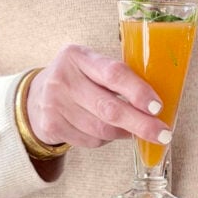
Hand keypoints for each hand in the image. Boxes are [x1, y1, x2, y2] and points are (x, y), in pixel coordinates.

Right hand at [24, 44, 169, 149]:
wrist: (35, 96)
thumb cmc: (77, 78)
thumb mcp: (91, 65)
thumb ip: (117, 76)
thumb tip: (155, 101)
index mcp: (78, 56)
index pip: (113, 74)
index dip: (138, 92)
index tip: (157, 106)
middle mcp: (63, 79)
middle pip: (109, 108)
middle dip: (141, 124)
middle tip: (162, 133)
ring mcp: (54, 104)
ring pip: (102, 129)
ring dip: (126, 132)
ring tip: (137, 130)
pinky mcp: (51, 126)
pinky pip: (91, 140)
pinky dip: (107, 139)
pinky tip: (110, 131)